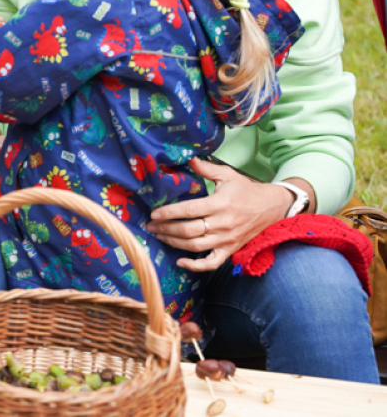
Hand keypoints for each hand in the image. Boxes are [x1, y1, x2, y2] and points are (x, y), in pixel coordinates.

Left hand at [147, 159, 298, 271]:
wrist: (272, 207)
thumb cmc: (247, 190)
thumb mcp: (227, 175)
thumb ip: (206, 168)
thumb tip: (188, 158)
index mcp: (220, 204)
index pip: (189, 210)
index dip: (169, 213)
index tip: (154, 213)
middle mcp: (223, 224)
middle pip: (188, 231)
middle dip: (166, 229)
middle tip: (150, 226)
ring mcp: (227, 239)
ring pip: (195, 246)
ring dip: (174, 243)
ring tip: (159, 236)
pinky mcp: (231, 250)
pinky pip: (212, 263)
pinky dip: (195, 266)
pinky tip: (180, 262)